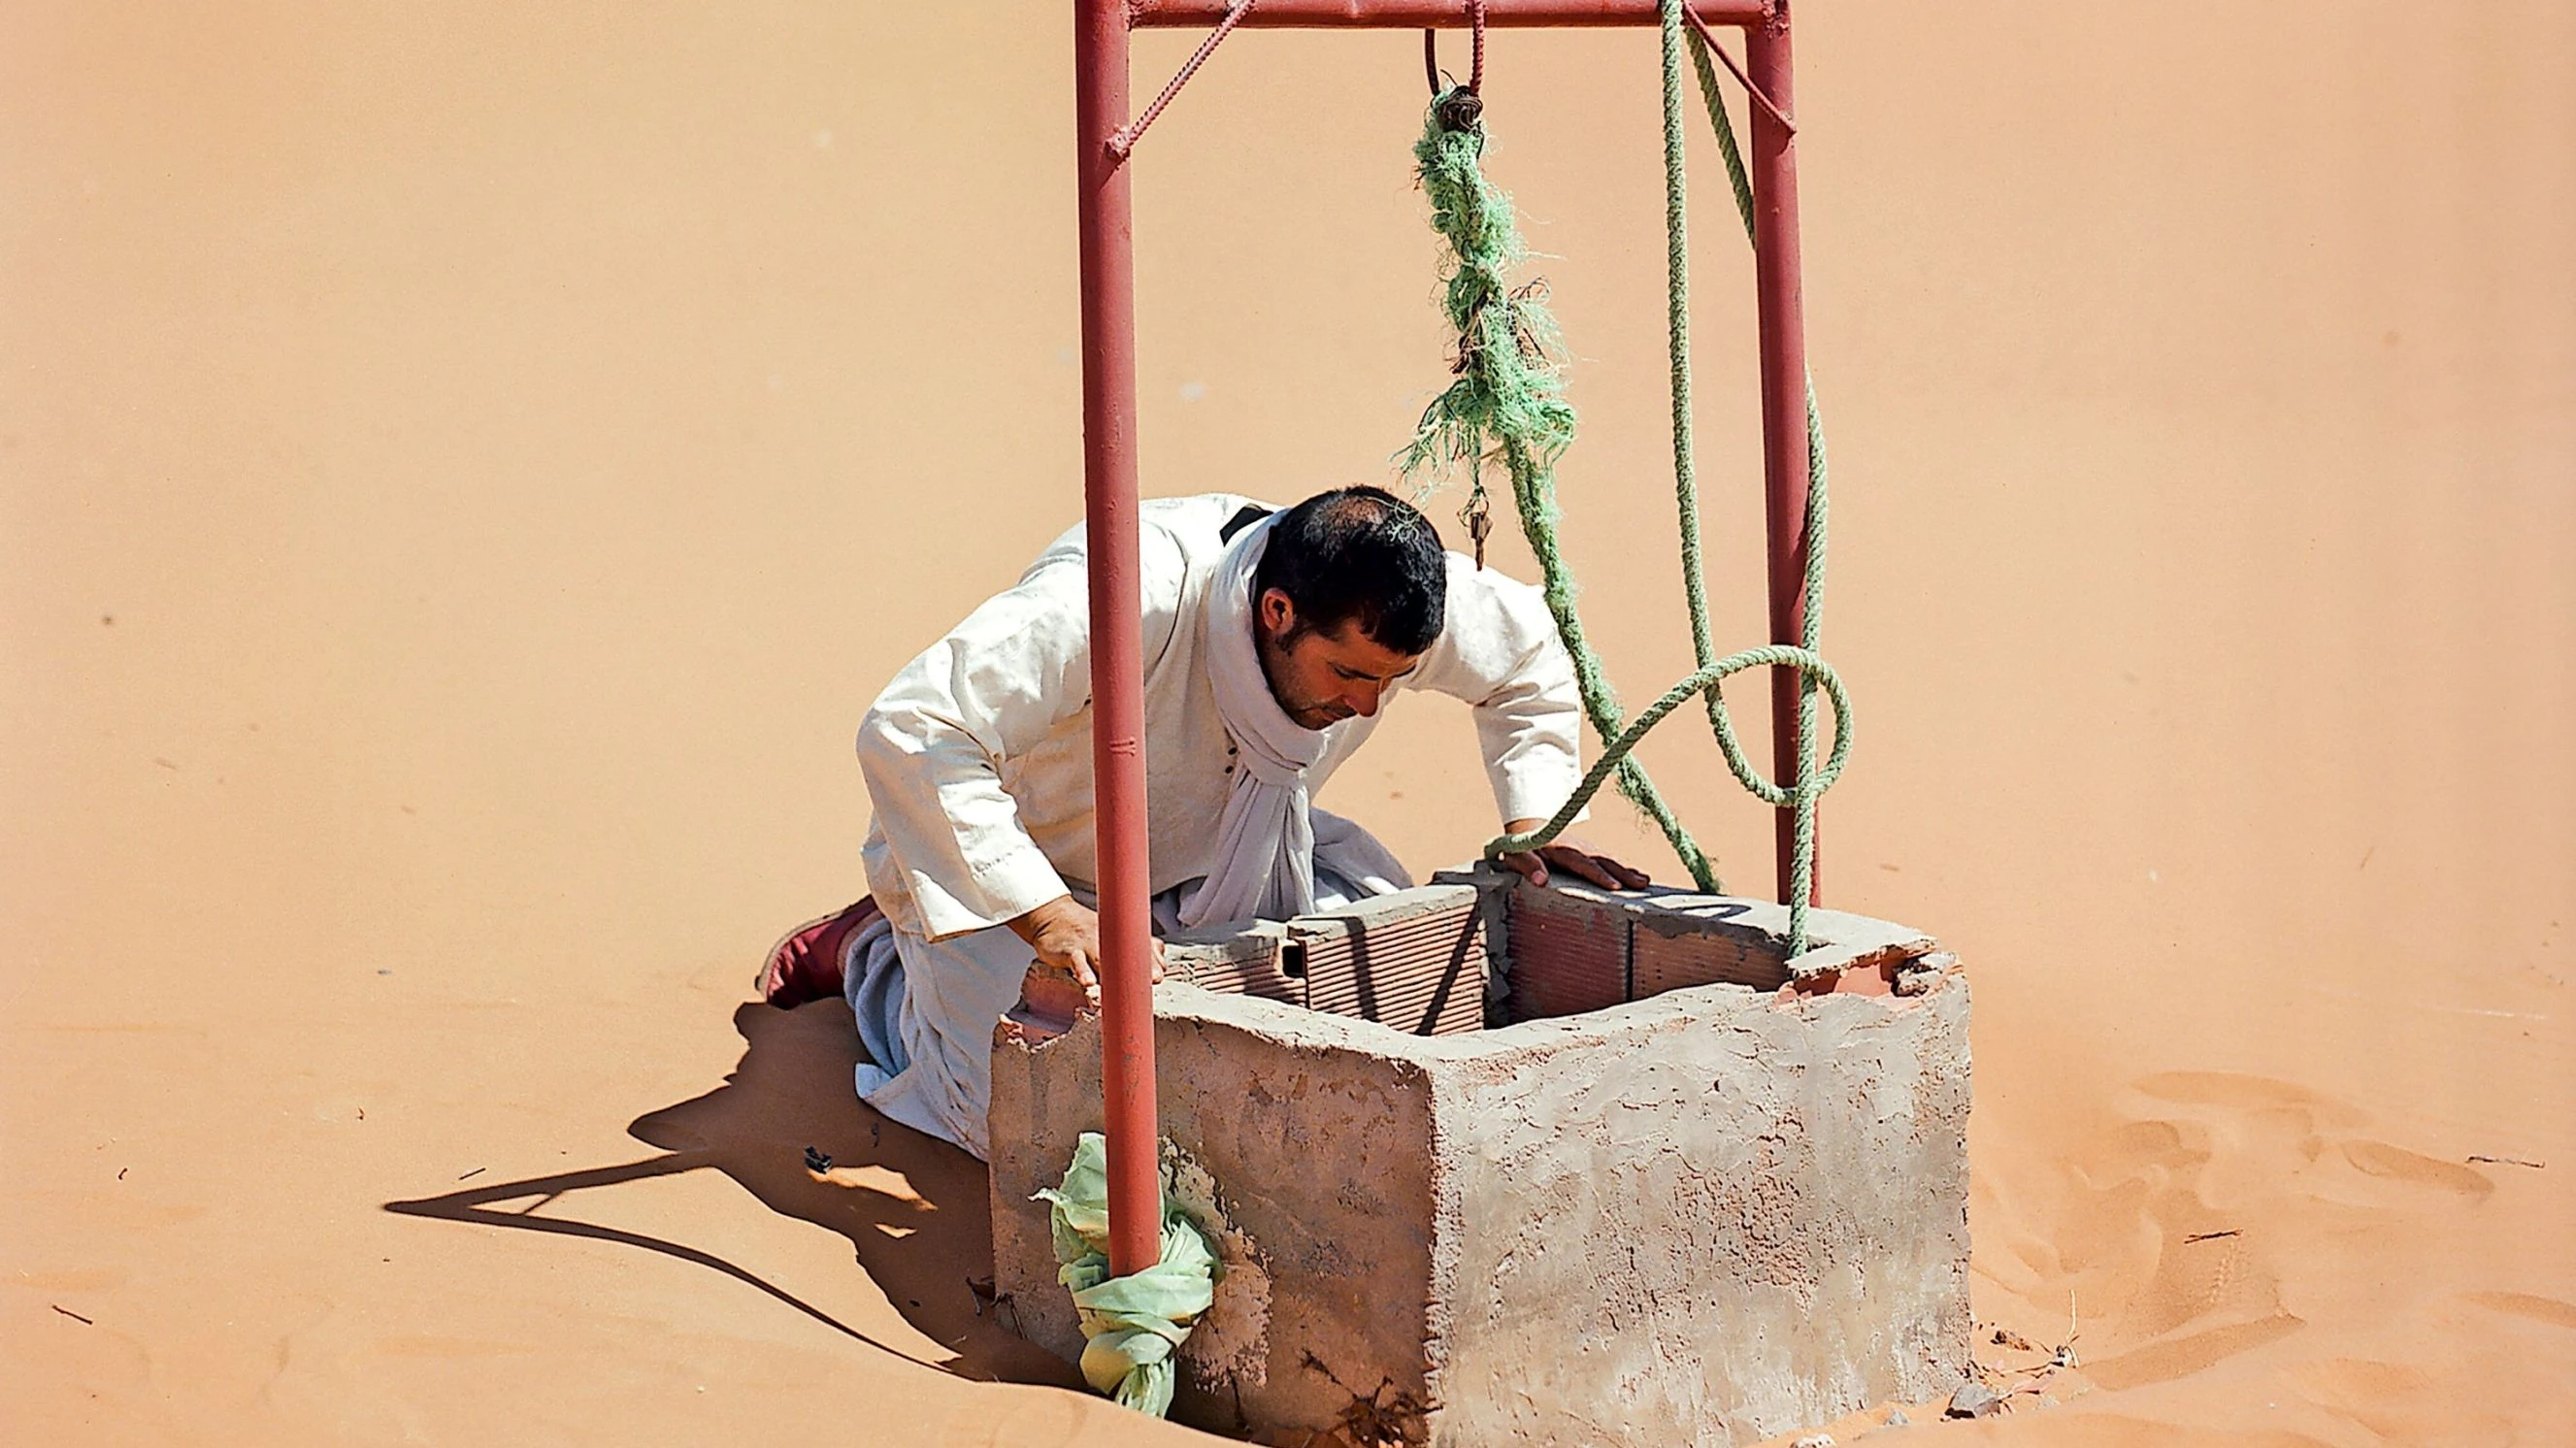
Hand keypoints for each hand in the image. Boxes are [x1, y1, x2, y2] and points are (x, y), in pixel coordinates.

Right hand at [1006, 895, 1165, 1003]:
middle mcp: (1108, 938)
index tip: (1158, 976)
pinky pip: (1077, 961)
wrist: (1054, 915)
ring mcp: (1089, 944)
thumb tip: (1160, 957)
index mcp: (1121, 935)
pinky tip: (1087, 982)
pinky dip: (1082, 971)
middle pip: (1127, 954)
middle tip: (1153, 980)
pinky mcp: (1070, 950)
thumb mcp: (1113, 933)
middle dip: (1140, 967)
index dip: (1152, 962)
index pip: (1142, 947)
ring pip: (1103, 959)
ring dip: (1114, 973)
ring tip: (1124, 989)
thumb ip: (1138, 945)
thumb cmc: (1087, 928)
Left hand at [1494, 819, 1651, 890]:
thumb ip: (1528, 867)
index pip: (1582, 863)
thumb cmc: (1522, 847)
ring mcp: (1586, 849)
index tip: (1615, 886)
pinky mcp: (1590, 853)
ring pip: (1609, 859)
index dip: (1598, 875)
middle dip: (1622, 873)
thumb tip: (1541, 881)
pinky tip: (1639, 877)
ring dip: (1628, 870)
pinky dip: (1625, 867)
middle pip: (1602, 861)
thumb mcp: (1518, 855)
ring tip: (1645, 882)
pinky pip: (1609, 860)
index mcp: (1561, 850)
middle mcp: (1578, 848)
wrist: (1529, 826)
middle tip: (1640, 885)